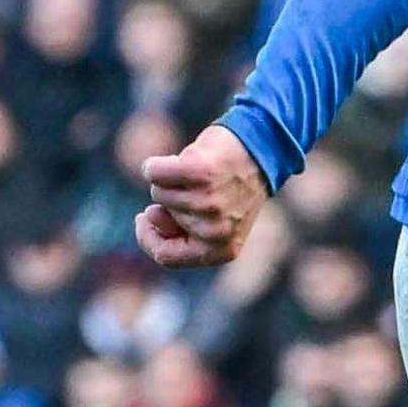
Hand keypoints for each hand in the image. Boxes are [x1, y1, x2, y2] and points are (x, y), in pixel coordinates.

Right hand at [136, 123, 268, 269]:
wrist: (261, 150)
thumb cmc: (232, 186)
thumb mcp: (215, 222)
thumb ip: (183, 230)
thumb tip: (151, 215)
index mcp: (222, 250)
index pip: (166, 257)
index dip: (149, 238)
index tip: (146, 218)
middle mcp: (216, 231)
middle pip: (159, 219)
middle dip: (167, 201)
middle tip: (195, 187)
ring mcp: (209, 203)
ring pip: (158, 193)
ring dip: (170, 181)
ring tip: (197, 175)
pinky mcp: (201, 174)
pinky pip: (155, 172)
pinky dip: (158, 164)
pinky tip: (177, 160)